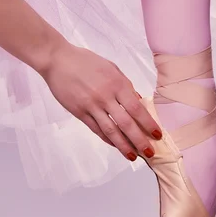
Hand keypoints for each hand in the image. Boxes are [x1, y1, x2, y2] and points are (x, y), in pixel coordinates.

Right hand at [40, 41, 160, 160]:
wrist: (58, 60)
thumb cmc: (86, 61)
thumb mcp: (111, 68)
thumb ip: (125, 85)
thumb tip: (138, 101)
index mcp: (117, 84)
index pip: (137, 108)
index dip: (148, 124)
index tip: (157, 134)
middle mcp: (105, 97)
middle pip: (126, 124)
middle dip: (140, 140)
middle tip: (149, 152)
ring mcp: (92, 106)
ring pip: (111, 131)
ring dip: (123, 146)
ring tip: (133, 156)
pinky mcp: (80, 113)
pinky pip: (96, 129)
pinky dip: (107, 139)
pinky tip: (116, 146)